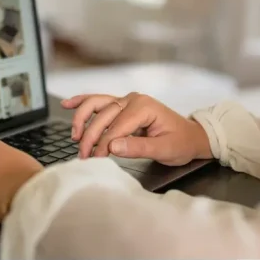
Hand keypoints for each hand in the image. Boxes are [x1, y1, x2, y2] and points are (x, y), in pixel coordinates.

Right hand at [62, 92, 212, 165]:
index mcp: (144, 107)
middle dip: (90, 137)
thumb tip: (112, 146)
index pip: (116, 127)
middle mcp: (133, 99)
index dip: (103, 144)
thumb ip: (139, 148)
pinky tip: (67, 104)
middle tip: (84, 156)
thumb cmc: (181, 142)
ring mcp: (126, 100)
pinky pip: (98, 101)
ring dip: (81, 119)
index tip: (96, 160)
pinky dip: (82, 102)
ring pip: (96, 104)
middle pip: (102, 116)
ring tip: (75, 137)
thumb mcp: (165, 149)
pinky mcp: (122, 105)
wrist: (191, 136)